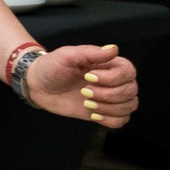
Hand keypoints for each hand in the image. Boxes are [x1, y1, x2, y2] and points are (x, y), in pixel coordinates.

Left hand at [23, 42, 137, 126]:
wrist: (38, 85)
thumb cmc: (52, 66)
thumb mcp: (67, 55)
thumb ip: (90, 52)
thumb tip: (114, 49)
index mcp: (108, 64)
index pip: (129, 72)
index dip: (112, 78)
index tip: (87, 77)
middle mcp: (114, 80)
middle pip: (131, 90)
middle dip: (108, 94)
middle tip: (84, 92)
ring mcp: (110, 97)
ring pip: (130, 105)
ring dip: (110, 108)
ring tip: (87, 103)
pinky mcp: (103, 111)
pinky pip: (122, 120)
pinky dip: (111, 120)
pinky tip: (93, 114)